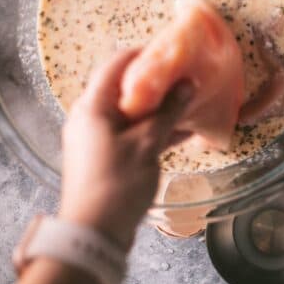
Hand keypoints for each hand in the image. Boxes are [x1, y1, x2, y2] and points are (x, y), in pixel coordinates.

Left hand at [59, 49, 192, 249]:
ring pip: (134, 112)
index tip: (172, 51)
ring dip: (161, 108)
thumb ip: (168, 112)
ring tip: (191, 102)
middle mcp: (92, 118)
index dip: (144, 54)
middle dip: (158, 83)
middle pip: (126, 89)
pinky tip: (184, 130)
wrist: (95, 232)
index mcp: (93, 107)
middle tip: (187, 77)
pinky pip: (135, 132)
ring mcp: (100, 138)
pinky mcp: (110, 155)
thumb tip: (188, 84)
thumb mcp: (147, 144)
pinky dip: (157, 129)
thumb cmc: (118, 184)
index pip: (116, 65)